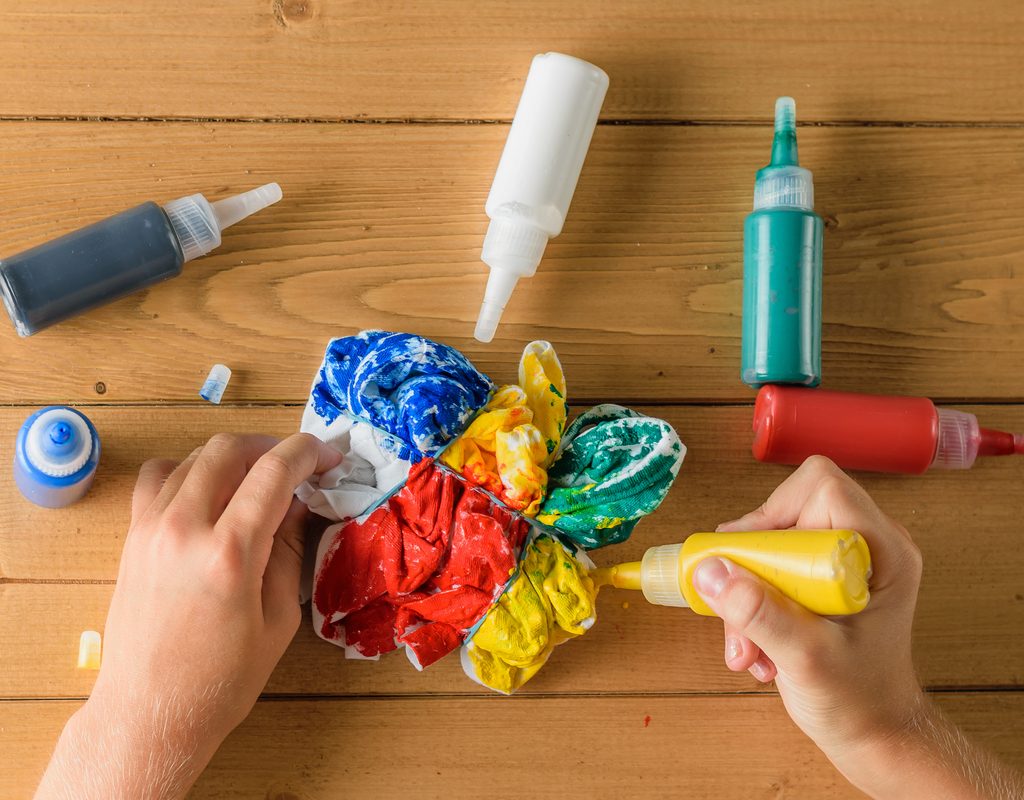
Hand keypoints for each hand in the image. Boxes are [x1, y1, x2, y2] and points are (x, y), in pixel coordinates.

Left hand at [36, 433, 340, 799]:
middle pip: (230, 449)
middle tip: (298, 466)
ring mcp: (151, 528)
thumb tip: (300, 504)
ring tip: (258, 479)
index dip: (308, 453)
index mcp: (230, 553)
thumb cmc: (222, 680)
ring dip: (234, 457)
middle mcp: (185, 528)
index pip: (274, 471)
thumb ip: (290, 550)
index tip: (329, 456)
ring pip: (194, 457)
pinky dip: (189, 471)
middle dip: (272, 447)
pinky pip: (159, 478)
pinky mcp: (132, 537)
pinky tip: (209, 493)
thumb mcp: (278, 618)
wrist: (151, 713)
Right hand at [694, 456, 923, 754]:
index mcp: (883, 550)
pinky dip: (751, 601)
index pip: (822, 488)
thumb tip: (711, 570)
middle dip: (752, 561)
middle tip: (735, 605)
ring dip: (745, 590)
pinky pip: (770, 563)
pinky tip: (757, 645)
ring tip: (745, 644)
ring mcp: (842, 559)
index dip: (776, 512)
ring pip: (771, 540)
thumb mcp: (806, 658)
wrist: (873, 733)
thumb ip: (759, 614)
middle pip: (788, 510)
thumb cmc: (859, 701)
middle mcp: (866, 544)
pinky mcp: (821, 576)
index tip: (750, 558)